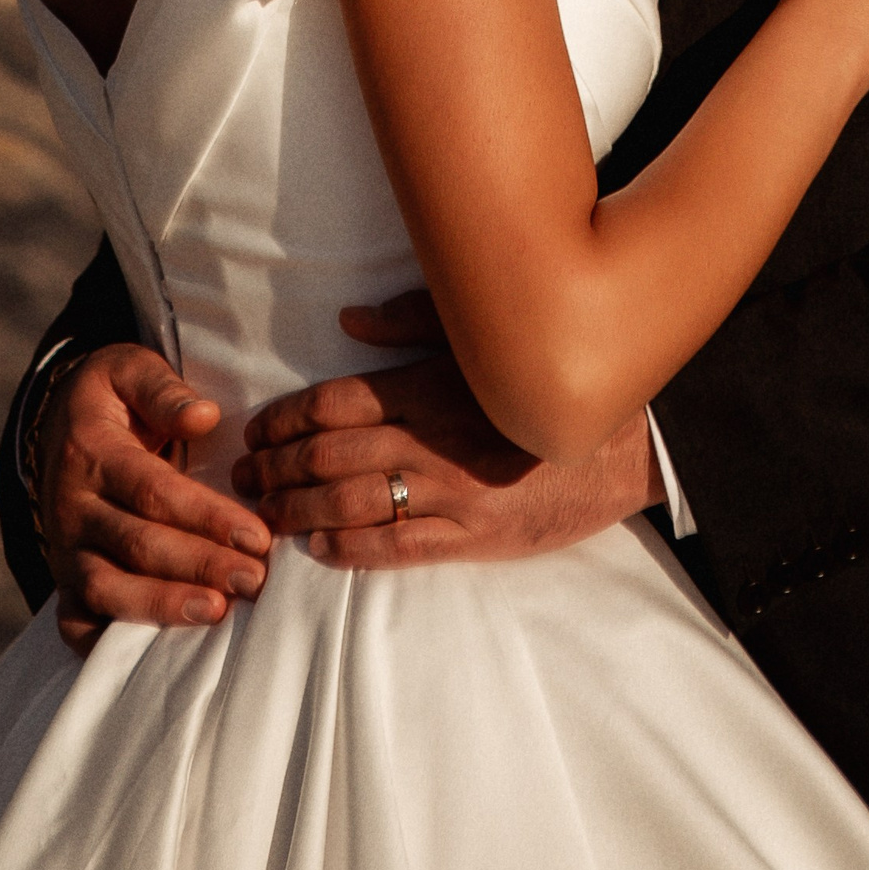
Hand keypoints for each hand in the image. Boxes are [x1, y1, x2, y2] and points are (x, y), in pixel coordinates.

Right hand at [35, 342, 271, 653]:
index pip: (153, 491)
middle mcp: (73, 508)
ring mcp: (66, 550)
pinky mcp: (64, 581)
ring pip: (107, 589)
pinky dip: (109, 644)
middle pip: (137, 545)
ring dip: (163, 605)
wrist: (57, 427)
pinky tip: (157, 653)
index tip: (257, 534)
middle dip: (199, 565)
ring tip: (218, 612)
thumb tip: (203, 416)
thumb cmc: (112, 400)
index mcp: (93, 453)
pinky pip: (77, 622)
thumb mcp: (128, 370)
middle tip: (254, 579)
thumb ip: (163, 389)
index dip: (206, 516)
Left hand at [235, 292, 660, 570]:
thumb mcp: (483, 339)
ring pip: (349, 504)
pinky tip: (314, 545)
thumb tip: (348, 321)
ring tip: (264, 513)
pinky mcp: (471, 538)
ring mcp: (450, 494)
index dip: (284, 418)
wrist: (627, 444)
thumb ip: (413, 324)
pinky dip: (343, 548)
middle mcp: (432, 440)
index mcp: (431, 386)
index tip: (255, 429)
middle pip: (328, 456)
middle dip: (275, 467)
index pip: (335, 402)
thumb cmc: (548, 382)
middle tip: (241, 476)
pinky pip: (391, 547)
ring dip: (295, 509)